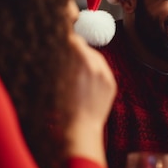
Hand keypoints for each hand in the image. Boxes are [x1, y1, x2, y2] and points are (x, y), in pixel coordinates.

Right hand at [65, 34, 116, 163]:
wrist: (81, 128)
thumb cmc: (63, 107)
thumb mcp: (56, 80)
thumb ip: (61, 61)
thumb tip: (62, 46)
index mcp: (80, 63)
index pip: (75, 41)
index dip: (68, 40)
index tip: (63, 39)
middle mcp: (96, 66)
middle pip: (86, 48)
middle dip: (78, 50)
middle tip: (68, 55)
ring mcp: (106, 75)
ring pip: (96, 58)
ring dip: (87, 59)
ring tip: (76, 71)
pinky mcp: (111, 84)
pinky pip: (103, 70)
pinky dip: (95, 72)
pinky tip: (86, 81)